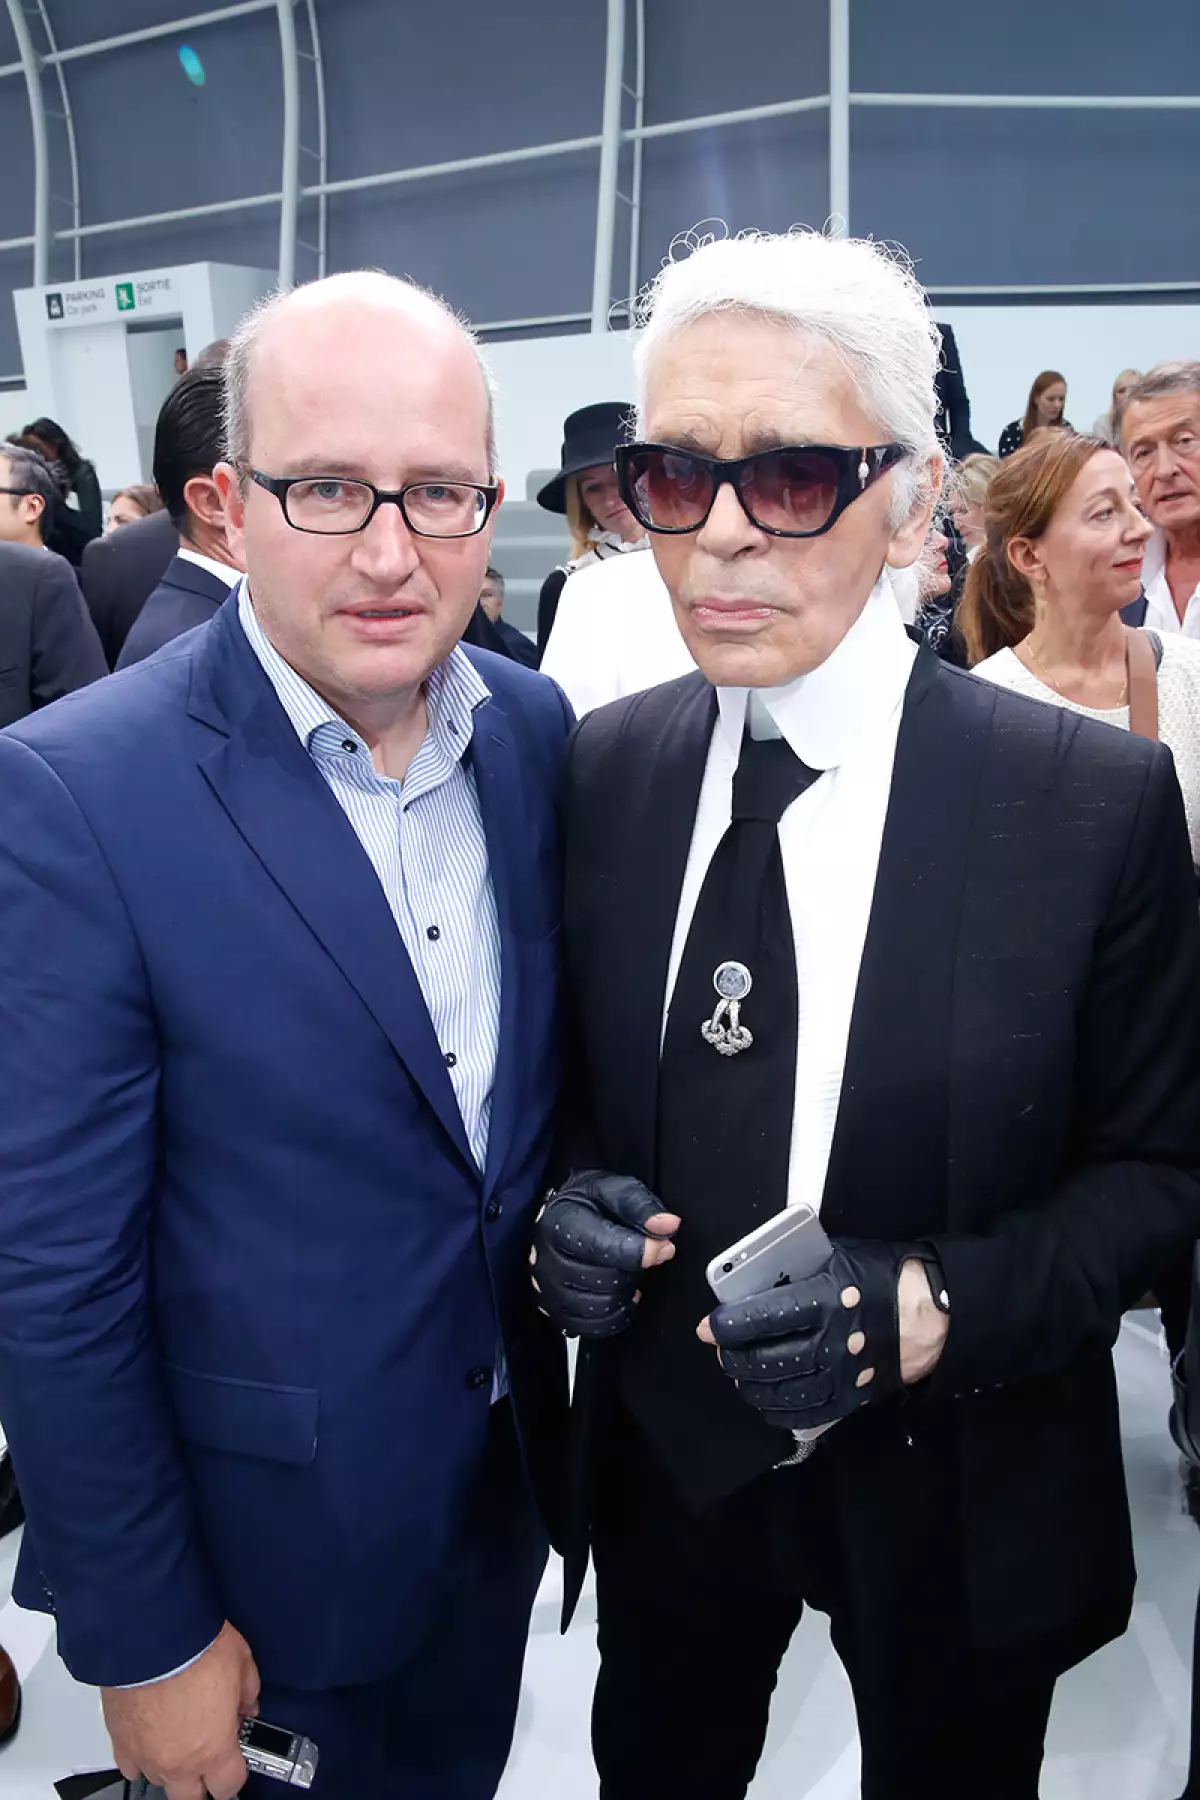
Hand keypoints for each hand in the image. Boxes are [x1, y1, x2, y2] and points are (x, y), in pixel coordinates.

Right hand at [102, 1620, 259, 1799]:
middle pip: (191, 1798)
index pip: (229, 1786)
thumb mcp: (242, 1662)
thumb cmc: (196, 1647)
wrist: (151, 1634)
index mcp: (213, 1749)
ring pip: (160, 1781)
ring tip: (179, 1737)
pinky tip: (151, 1737)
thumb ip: (249, 1692)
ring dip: (172, 1766)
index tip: (236, 1757)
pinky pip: (130, 1766)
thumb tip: (248, 1703)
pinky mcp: (119, 1741)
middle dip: (202, 1781)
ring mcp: (145, 1755)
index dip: (236, 1772)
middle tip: (208, 1756)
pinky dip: (141, 1757)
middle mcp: (177, 1761)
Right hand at [531, 1170, 679, 1337]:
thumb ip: (640, 1206)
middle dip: (634, 1269)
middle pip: (605, 1280)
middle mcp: (549, 1259)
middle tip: (645, 1256)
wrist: (557, 1218)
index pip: (602, 1246)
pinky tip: (622, 1294)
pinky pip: (592, 1327)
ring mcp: (550, 1289)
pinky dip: (615, 1315)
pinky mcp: (556, 1311)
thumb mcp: (612, 1189)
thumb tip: (668, 1226)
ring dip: (624, 1292)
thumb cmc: (586, 1203)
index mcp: (562, 1223)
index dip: (640, 1250)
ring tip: (628, 1272)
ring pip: (600, 1306)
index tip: (664, 1246)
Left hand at [698, 1241, 948, 1430]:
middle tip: (721, 1349)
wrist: (929, 1316)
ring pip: (781, 1391)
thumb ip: (798, 1268)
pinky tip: (765, 1399)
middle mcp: (831, 1342)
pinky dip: (778, 1410)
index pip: (765, 1316)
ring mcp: (841, 1375)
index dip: (731, 1324)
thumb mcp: (836, 1257)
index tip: (709, 1327)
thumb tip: (754, 1275)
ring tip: (738, 1373)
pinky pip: (806, 1413)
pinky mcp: (850, 1398)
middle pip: (767, 1360)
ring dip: (750, 1385)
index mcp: (826, 1300)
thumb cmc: (878, 1277)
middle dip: (734, 1358)